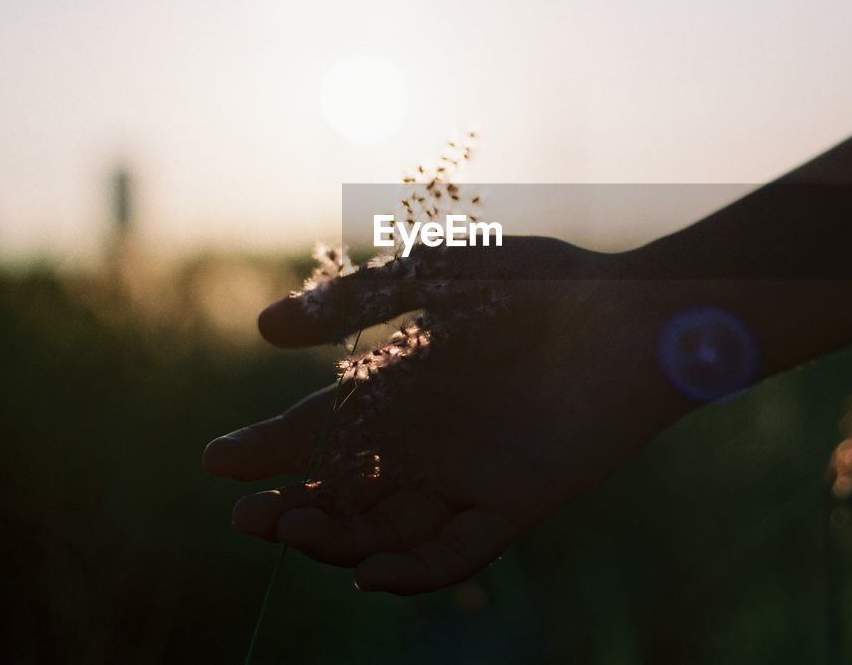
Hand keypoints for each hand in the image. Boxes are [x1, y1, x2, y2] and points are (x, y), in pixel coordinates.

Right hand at [203, 237, 694, 593]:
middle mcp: (429, 440)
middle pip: (345, 494)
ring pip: (388, 530)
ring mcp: (470, 476)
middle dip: (291, 510)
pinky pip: (457, 551)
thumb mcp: (436, 277)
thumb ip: (358, 301)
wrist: (634, 313)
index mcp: (403, 387)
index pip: (323, 432)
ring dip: (337, 542)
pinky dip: (415, 571)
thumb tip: (266, 327)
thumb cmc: (540, 284)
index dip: (270, 450)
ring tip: (292, 534)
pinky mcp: (516, 503)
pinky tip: (372, 573)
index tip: (217, 461)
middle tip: (247, 519)